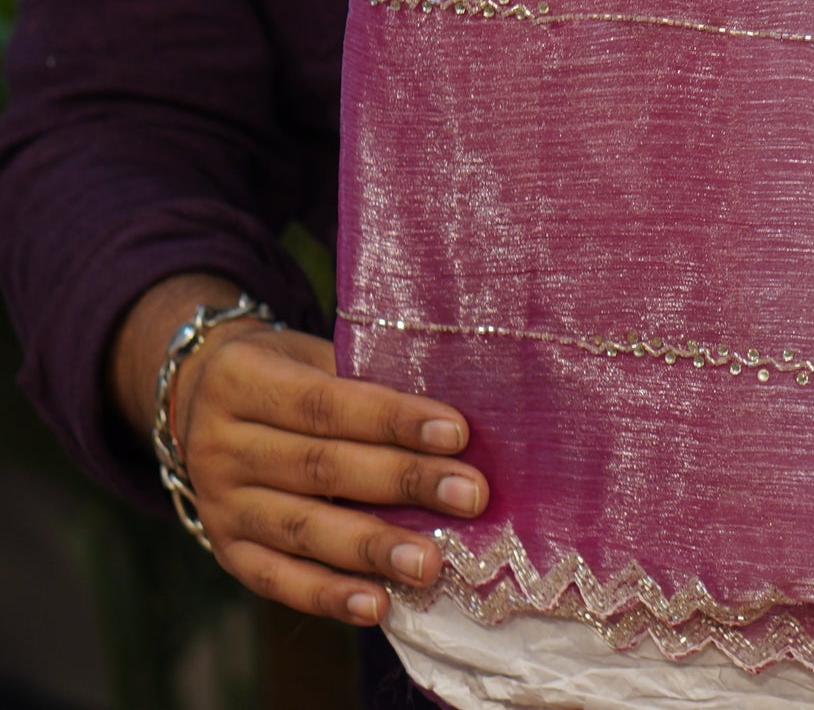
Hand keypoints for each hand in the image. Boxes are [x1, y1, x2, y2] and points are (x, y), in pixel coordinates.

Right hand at [115, 276, 487, 625]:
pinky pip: (275, 579)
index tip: (458, 434)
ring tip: (430, 563)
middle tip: (469, 496)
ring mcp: (218, 503)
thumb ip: (364, 380)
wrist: (198, 395)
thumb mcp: (310, 354)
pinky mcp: (225, 549)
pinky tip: (376, 606)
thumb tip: (448, 422)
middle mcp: (221, 444)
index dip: (393, 419)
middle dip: (403, 482)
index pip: (327, 403)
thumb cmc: (285, 370)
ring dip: (372, 549)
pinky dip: (327, 595)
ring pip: (301, 529)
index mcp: (243, 380)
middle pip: (321, 467)